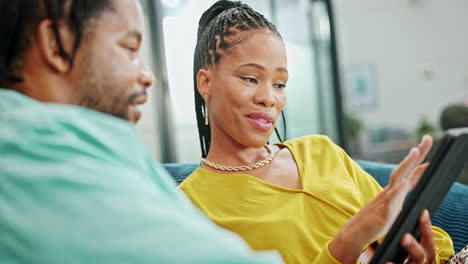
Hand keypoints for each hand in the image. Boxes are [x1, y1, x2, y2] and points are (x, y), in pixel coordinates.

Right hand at [329, 135, 432, 263]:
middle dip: (417, 154)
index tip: (426, 144)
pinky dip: (398, 191)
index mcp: (394, 191)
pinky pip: (391, 201)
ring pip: (397, 179)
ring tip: (415, 152)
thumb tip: (409, 186)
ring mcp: (385, 200)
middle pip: (405, 169)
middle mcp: (390, 191)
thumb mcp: (392, 208)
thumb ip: (401, 197)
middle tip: (427, 138)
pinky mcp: (382, 212)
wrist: (354, 232)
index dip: (419, 159)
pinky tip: (404, 184)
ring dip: (406, 165)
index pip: (410, 172)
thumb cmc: (373, 221)